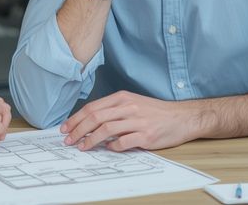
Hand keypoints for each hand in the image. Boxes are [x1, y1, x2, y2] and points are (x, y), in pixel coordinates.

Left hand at [60, 91, 198, 151]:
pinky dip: (113, 147)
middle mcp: (128, 107)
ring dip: (90, 140)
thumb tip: (90, 122)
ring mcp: (137, 121)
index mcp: (122, 98)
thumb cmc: (155, 112)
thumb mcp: (132, 102)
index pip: (92, 108)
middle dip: (78, 130)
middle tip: (68, 140)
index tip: (66, 128)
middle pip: (95, 118)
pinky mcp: (146, 135)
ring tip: (82, 147)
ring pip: (106, 130)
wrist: (181, 117)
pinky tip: (108, 149)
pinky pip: (123, 142)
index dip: (76, 119)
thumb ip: (113, 110)